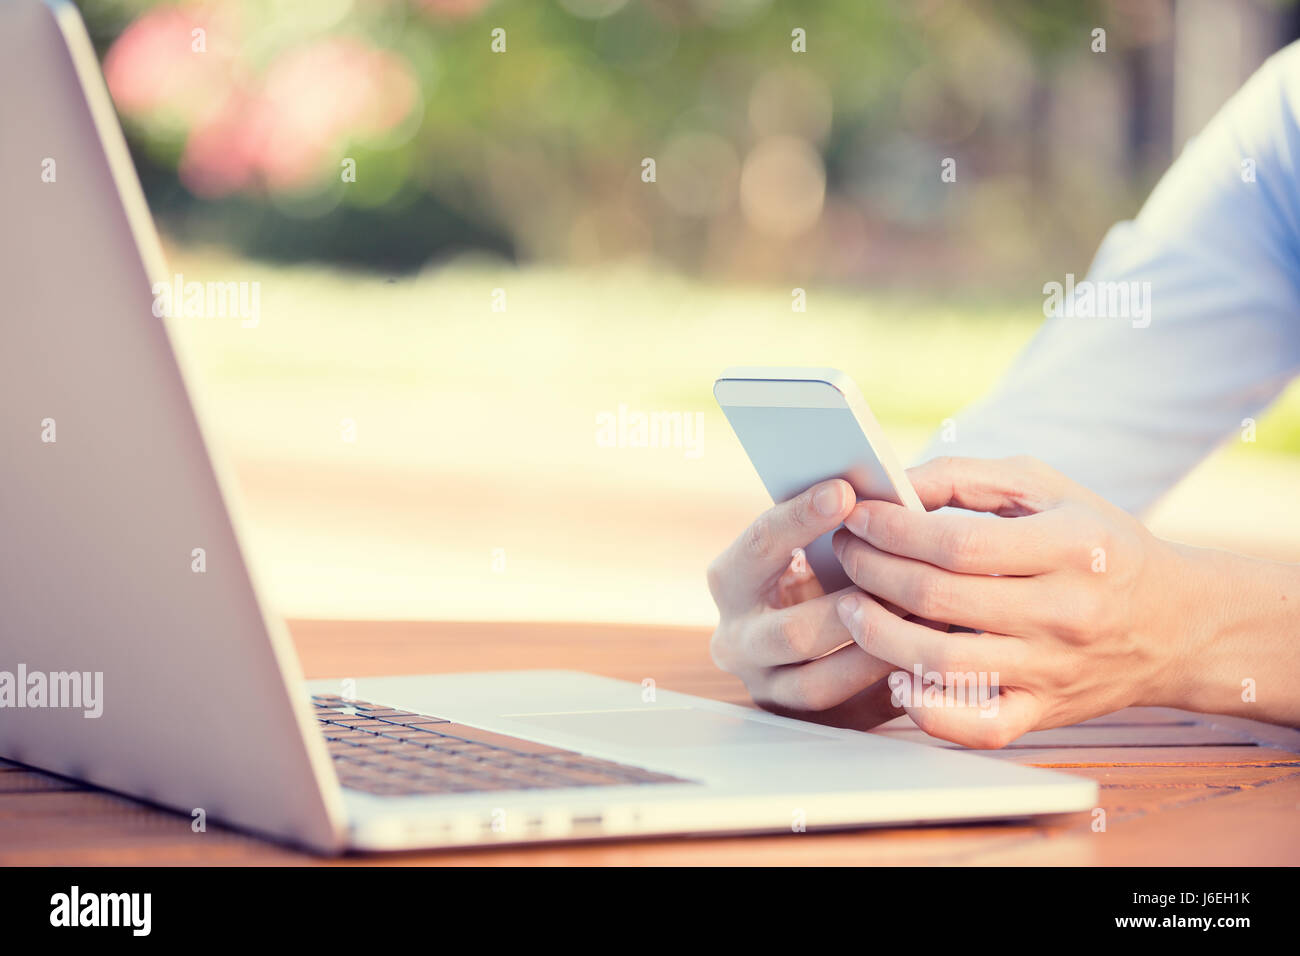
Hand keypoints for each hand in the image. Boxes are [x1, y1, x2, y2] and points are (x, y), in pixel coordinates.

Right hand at [706, 479, 904, 727]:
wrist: (800, 627)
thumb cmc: (814, 568)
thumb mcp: (805, 542)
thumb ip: (829, 519)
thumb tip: (878, 490)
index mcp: (729, 580)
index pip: (760, 545)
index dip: (802, 516)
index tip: (846, 490)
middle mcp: (736, 639)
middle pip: (792, 632)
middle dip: (852, 607)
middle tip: (904, 580)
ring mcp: (766, 685)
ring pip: (820, 684)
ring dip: (877, 653)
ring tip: (927, 622)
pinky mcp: (804, 720)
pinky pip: (851, 714)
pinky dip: (892, 689)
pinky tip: (927, 661)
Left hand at [831, 455, 1195, 746]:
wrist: (1177, 623)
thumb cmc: (1096, 543)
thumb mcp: (1046, 489)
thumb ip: (965, 479)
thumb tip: (891, 486)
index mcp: (1071, 547)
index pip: (957, 543)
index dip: (893, 529)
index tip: (858, 516)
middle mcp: (1065, 612)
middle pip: (938, 598)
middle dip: (872, 571)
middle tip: (845, 552)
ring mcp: (1053, 670)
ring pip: (944, 664)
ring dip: (879, 636)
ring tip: (850, 607)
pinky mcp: (1043, 714)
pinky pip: (976, 727)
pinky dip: (927, 711)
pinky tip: (896, 678)